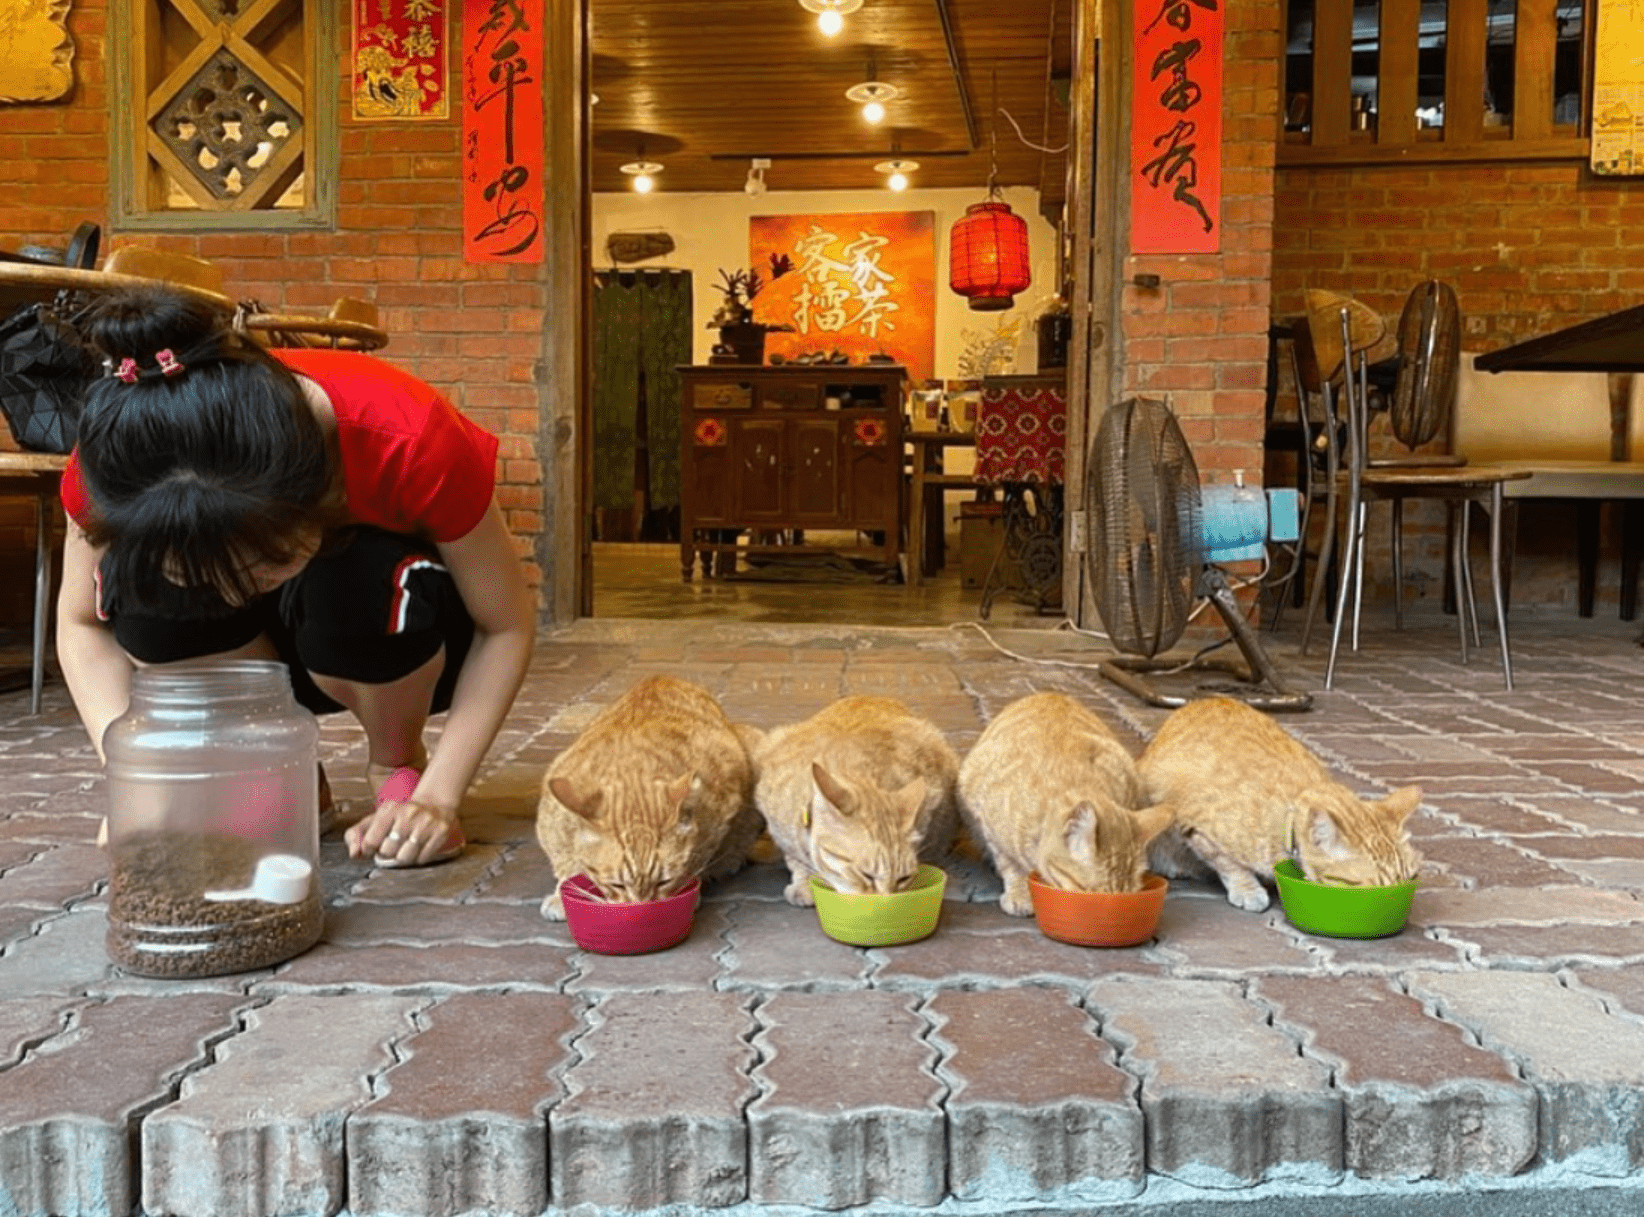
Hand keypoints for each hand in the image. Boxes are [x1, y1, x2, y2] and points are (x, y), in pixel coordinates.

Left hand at [346, 798, 461, 865]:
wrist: (435, 805)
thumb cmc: (401, 816)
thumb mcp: (376, 819)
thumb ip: (356, 835)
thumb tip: (354, 854)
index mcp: (390, 809)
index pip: (370, 841)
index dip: (369, 849)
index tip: (373, 846)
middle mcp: (409, 814)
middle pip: (388, 851)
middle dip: (387, 853)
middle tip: (392, 846)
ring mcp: (426, 823)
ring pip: (406, 857)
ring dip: (403, 857)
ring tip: (405, 847)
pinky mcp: (441, 832)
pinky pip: (422, 858)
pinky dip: (418, 858)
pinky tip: (419, 847)